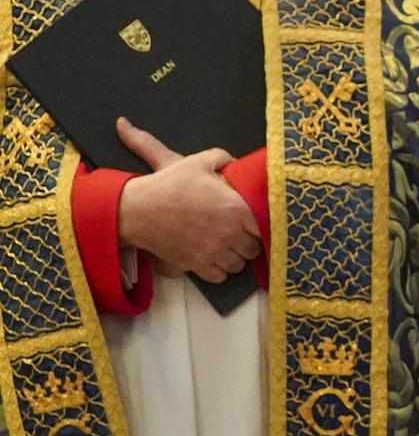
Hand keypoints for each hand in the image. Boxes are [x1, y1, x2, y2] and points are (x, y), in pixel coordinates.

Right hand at [115, 119, 259, 281]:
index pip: (265, 226)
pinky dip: (219, 270)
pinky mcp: (197, 265)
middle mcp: (229, 233)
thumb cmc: (168, 185)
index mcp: (236, 208)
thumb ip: (222, 159)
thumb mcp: (197, 162)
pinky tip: (213, 257)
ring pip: (238, 264)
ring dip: (235, 257)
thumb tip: (235, 162)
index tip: (253, 223)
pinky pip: (220, 277)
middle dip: (249, 242)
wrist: (136, 209)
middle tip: (239, 234)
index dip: (261, 225)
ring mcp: (214, 252)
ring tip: (226, 246)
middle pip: (254, 248)